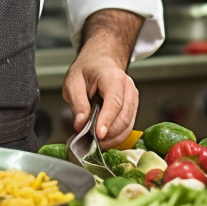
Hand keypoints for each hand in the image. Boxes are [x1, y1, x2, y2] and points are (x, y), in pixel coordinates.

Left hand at [62, 8, 143, 149]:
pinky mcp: (132, 108)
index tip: (98, 135)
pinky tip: (105, 139)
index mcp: (113, 77)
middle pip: (124, 116)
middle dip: (109, 133)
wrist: (100, 62)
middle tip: (91, 142)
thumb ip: (77, 103)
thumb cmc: (87, 70)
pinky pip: (128, 126)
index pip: (114, 102)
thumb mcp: (73, 82)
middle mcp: (127, 88)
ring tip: (96, 143)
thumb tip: (80, 124)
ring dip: (113, 138)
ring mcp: (132, 98)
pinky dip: (117, 136)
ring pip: (128, 124)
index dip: (107, 120)